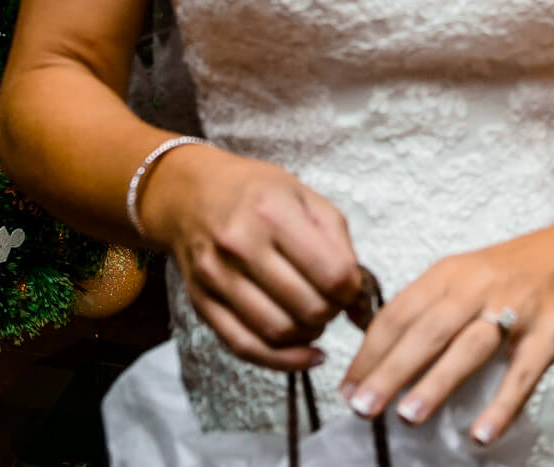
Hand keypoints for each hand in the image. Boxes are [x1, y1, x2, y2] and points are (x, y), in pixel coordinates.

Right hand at [139, 145, 363, 372]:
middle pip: (307, 307)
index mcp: (274, 213)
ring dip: (310, 334)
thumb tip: (362, 303)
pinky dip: (282, 360)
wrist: (192, 194)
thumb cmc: (258, 193)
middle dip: (332, 312)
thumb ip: (341, 246)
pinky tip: (306, 354)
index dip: (352, 290)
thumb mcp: (307, 198)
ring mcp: (217, 278)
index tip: (352, 287)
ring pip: (278, 332)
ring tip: (316, 318)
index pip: (331, 273)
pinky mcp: (201, 303)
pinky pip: (245, 347)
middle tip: (334, 303)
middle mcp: (241, 246)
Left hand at [339, 227, 553, 444]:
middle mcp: (479, 285)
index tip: (347, 387)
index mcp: (451, 273)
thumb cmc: (522, 273)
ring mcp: (517, 307)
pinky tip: (482, 433)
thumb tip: (386, 363)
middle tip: (362, 407)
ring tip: (408, 416)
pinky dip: (502, 403)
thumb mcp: (471, 276)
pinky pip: (523, 371)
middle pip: (426, 329)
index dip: (370, 351)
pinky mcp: (551, 329)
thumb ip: (433, 311)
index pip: (399, 312)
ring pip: (469, 346)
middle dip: (390, 370)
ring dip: (437, 382)